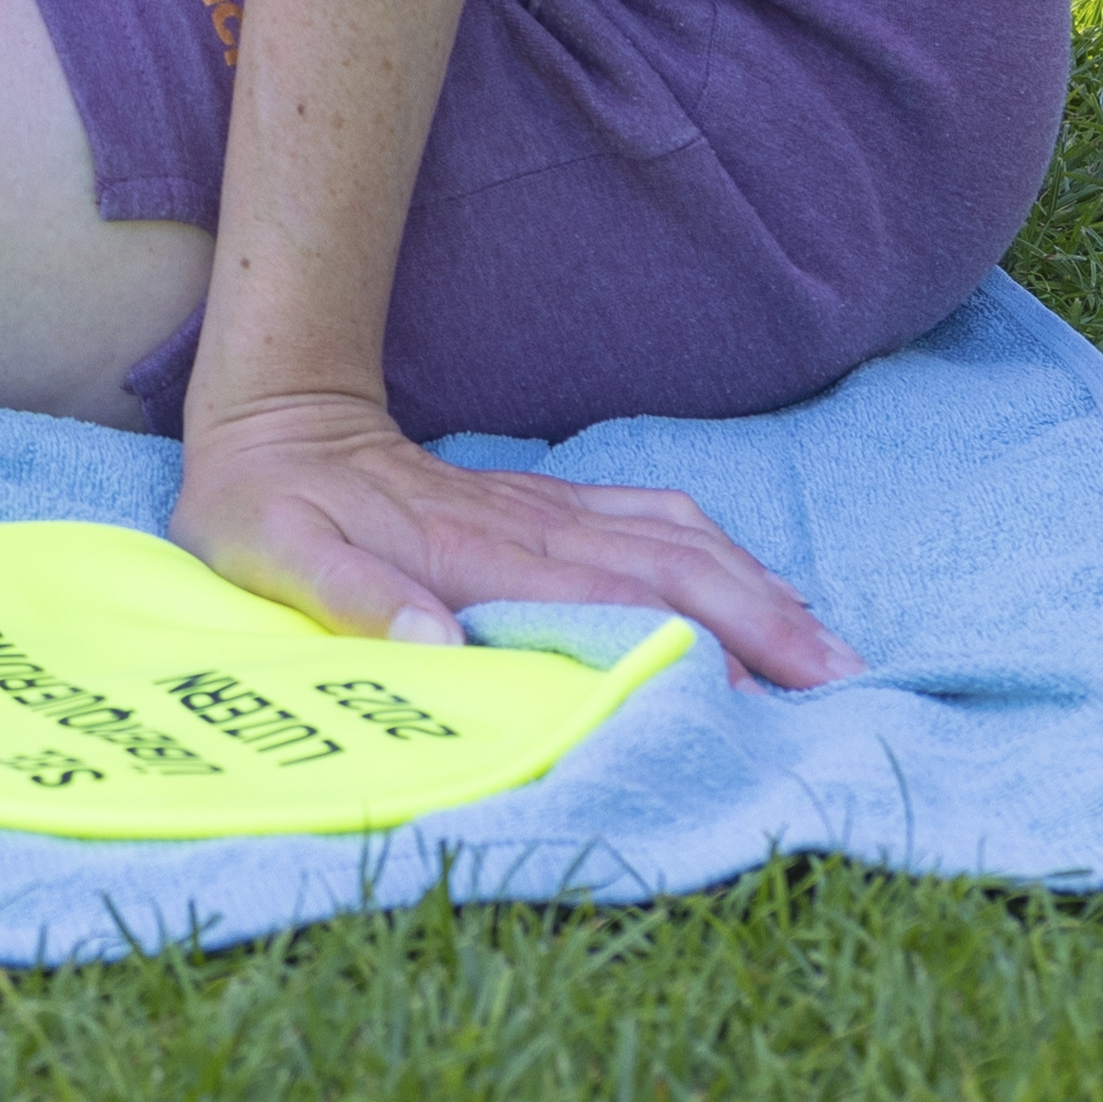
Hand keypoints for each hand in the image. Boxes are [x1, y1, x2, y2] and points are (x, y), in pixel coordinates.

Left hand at [170, 388, 855, 687]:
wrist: (273, 414)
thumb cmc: (264, 505)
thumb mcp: (275, 555)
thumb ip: (351, 597)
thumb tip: (431, 646)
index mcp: (473, 546)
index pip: (602, 596)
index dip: (677, 637)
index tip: (746, 687)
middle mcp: (528, 523)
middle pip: (670, 565)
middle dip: (760, 618)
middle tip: (838, 679)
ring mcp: (545, 507)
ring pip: (678, 538)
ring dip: (757, 586)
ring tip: (828, 648)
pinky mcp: (545, 503)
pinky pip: (654, 521)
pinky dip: (721, 554)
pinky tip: (760, 587)